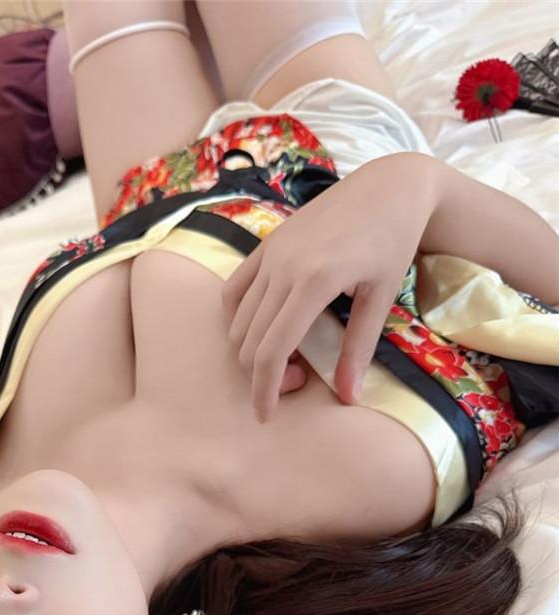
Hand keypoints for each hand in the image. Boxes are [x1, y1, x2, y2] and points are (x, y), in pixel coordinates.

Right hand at [221, 152, 439, 421]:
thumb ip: (359, 347)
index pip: (273, 350)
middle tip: (301, 378)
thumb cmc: (393, 241)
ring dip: (253, 350)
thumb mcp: (382, 296)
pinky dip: (239, 318)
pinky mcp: (267, 245)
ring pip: (239, 320)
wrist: (389, 186)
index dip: (265, 389)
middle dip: (265, 374)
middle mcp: (283, 267)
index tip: (266, 415)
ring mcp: (271, 253)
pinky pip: (234, 290)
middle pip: (251, 341)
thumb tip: (348, 396)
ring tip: (289, 354)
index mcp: (314, 281)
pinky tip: (261, 329)